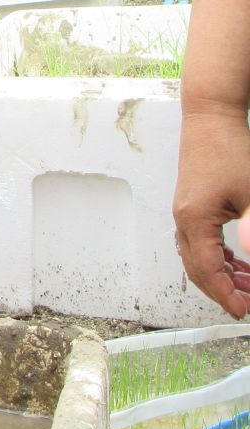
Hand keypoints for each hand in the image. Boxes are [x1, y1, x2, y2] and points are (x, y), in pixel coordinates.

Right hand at [174, 111, 249, 318]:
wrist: (212, 117)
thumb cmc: (229, 147)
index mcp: (194, 219)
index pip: (208, 271)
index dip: (226, 295)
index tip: (242, 311)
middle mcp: (184, 218)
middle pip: (196, 269)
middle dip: (221, 291)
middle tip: (245, 305)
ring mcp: (185, 211)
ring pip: (196, 256)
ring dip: (220, 275)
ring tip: (246, 285)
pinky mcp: (191, 204)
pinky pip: (198, 242)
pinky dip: (216, 257)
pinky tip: (234, 261)